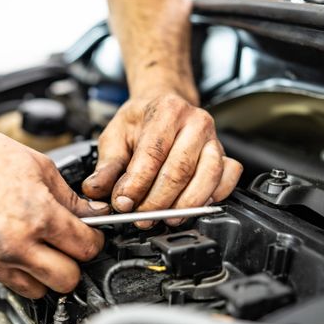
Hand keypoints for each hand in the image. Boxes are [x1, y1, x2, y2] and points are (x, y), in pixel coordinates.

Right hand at [0, 120, 109, 298]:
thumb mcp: (40, 167)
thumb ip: (71, 199)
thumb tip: (95, 215)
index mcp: (37, 215)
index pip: (86, 249)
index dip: (93, 241)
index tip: (89, 238)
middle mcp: (13, 244)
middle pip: (66, 280)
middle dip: (72, 263)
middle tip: (65, 247)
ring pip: (35, 290)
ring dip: (41, 272)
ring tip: (32, 246)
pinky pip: (2, 282)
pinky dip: (9, 268)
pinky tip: (3, 243)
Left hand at [82, 93, 241, 226]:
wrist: (164, 105)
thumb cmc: (141, 121)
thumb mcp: (115, 135)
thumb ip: (106, 165)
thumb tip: (96, 190)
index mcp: (167, 110)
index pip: (153, 153)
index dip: (137, 184)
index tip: (123, 203)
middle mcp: (196, 123)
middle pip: (180, 170)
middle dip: (158, 201)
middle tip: (141, 216)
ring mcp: (215, 140)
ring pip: (207, 178)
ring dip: (184, 205)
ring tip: (164, 218)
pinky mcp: (226, 157)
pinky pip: (227, 181)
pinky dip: (212, 199)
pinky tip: (192, 207)